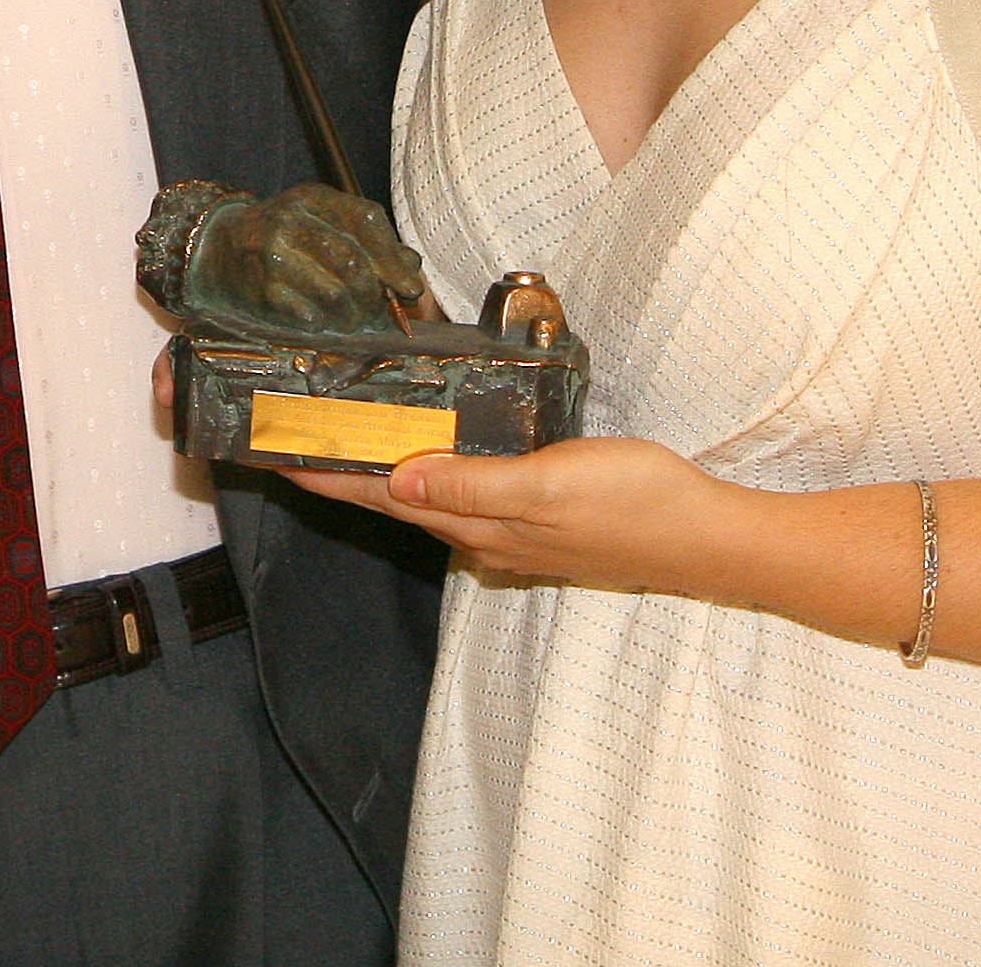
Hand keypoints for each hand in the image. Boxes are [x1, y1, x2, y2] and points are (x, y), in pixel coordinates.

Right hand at [193, 184, 429, 332]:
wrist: (221, 246)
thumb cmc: (286, 236)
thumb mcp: (324, 224)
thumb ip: (369, 241)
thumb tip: (410, 267)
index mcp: (314, 198)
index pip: (365, 219)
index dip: (391, 257)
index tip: (409, 289)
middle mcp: (292, 220)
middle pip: (352, 261)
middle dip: (373, 294)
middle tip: (380, 312)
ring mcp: (273, 253)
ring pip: (333, 292)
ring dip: (351, 314)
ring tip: (353, 320)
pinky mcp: (260, 287)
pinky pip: (306, 313)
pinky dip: (322, 321)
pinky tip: (320, 319)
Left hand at [282, 436, 747, 596]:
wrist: (708, 540)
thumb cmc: (635, 504)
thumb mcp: (550, 483)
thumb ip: (473, 484)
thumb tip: (396, 477)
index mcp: (477, 525)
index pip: (382, 497)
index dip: (326, 475)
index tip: (273, 454)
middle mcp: (483, 536)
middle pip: (394, 500)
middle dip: (339, 473)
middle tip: (291, 440)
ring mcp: (511, 536)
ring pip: (427, 501)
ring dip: (380, 474)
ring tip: (342, 443)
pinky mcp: (539, 525)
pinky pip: (465, 499)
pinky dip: (432, 477)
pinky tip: (432, 459)